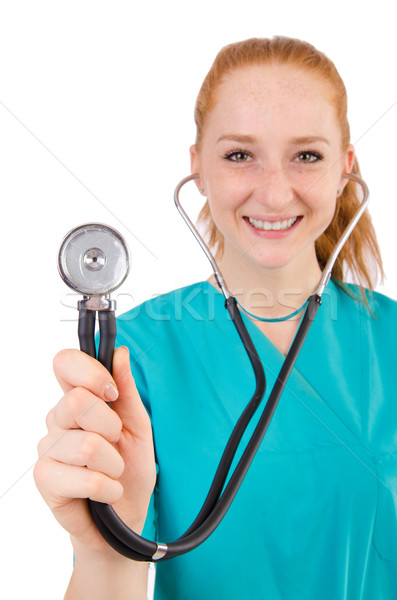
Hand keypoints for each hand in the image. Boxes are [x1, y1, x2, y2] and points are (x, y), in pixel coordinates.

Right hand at [34, 346, 155, 554]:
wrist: (125, 515)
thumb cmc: (130, 468)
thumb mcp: (138, 425)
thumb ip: (127, 390)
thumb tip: (120, 353)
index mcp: (78, 400)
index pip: (64, 363)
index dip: (89, 371)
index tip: (111, 391)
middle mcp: (57, 421)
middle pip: (77, 401)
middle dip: (110, 426)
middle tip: (115, 442)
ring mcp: (48, 450)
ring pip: (87, 445)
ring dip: (114, 464)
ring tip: (113, 472)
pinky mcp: (45, 480)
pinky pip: (86, 478)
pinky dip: (108, 488)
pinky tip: (107, 492)